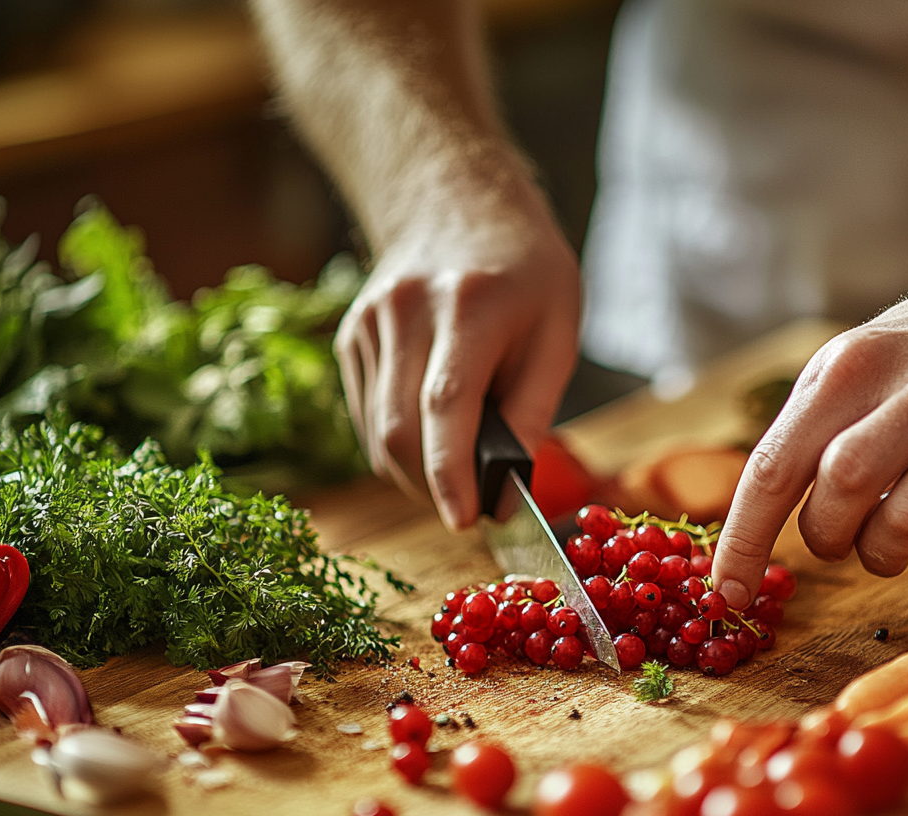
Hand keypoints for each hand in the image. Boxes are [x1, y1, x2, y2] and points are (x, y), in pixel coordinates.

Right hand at [334, 177, 579, 529]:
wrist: (455, 201)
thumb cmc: (524, 271)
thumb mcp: (558, 331)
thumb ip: (532, 412)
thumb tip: (504, 492)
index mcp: (470, 303)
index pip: (446, 403)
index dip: (451, 473)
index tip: (464, 520)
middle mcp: (406, 309)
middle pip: (399, 429)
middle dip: (431, 488)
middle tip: (468, 505)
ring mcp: (368, 322)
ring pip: (376, 433)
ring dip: (413, 474)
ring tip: (454, 471)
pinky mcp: (349, 337)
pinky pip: (366, 417)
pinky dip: (397, 445)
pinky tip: (429, 432)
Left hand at [712, 254, 907, 607]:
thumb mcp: (845, 366)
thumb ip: (802, 432)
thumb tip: (751, 522)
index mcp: (848, 370)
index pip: (774, 468)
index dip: (745, 540)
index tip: (730, 590)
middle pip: (842, 494)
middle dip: (827, 536)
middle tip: (836, 534)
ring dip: (885, 552)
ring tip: (887, 532)